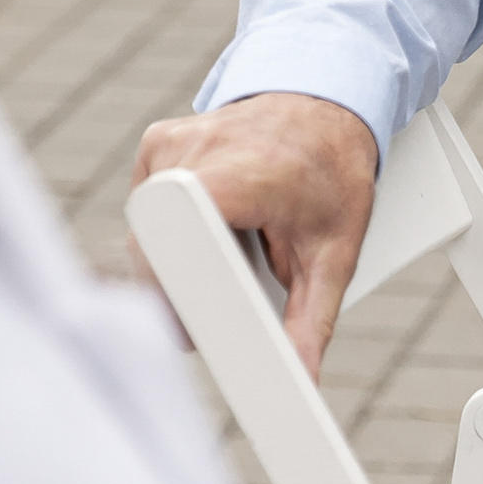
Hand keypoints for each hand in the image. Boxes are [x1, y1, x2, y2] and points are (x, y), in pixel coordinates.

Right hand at [134, 93, 376, 376]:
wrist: (327, 101)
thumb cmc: (334, 173)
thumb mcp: (335, 250)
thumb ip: (313, 320)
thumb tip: (301, 381)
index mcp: (243, 175)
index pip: (177, 245)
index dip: (176, 297)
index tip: (191, 333)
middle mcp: (197, 151)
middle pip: (155, 247)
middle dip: (179, 289)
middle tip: (219, 304)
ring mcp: (171, 141)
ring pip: (147, 229)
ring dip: (179, 254)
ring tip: (228, 245)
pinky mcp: (157, 140)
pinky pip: (147, 202)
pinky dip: (174, 223)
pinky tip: (212, 218)